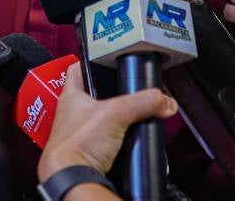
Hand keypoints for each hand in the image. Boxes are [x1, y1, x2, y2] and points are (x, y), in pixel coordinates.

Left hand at [39, 63, 177, 179]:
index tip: (103, 57)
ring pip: (99, 117)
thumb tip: (163, 100)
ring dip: (113, 116)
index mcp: (71, 96)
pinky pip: (104, 138)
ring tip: (130, 112)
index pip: (78, 68)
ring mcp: (79, 132)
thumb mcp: (115, 114)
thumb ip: (141, 103)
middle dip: (109, 92)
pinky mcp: (88, 150)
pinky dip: (116, 136)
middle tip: (125, 89)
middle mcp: (72, 112)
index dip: (90, 60)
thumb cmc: (76, 144)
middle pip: (92, 93)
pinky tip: (126, 137)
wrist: (70, 177)